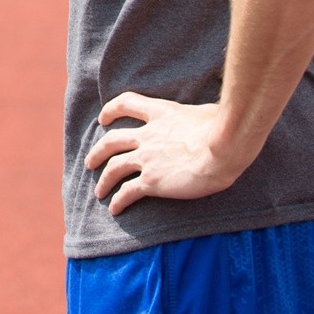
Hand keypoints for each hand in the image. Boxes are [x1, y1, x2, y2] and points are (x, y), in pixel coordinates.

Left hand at [85, 93, 252, 213]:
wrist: (222, 147)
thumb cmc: (222, 128)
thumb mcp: (206, 112)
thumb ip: (198, 116)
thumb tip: (208, 117)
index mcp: (160, 113)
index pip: (127, 103)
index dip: (111, 110)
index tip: (103, 118)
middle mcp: (148, 135)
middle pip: (112, 141)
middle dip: (98, 152)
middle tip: (91, 162)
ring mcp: (147, 159)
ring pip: (114, 168)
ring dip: (104, 180)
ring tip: (99, 192)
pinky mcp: (152, 181)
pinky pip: (127, 192)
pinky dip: (118, 201)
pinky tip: (115, 209)